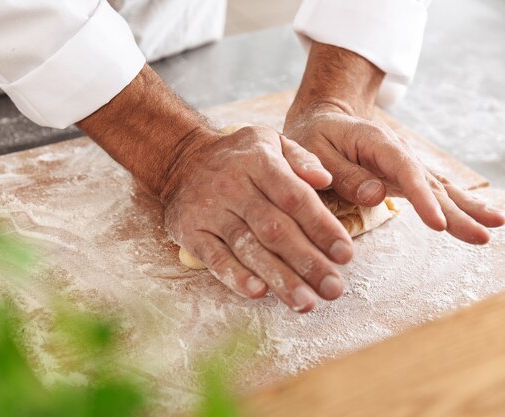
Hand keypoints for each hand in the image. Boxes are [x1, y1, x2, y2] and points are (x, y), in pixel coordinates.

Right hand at [160, 125, 353, 311]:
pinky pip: (214, 257)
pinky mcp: (189, 231)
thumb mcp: (270, 141)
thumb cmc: (237, 157)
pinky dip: (235, 276)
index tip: (345, 254)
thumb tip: (326, 179)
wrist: (180, 160)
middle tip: (333, 289)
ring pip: (247, 247)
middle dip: (306, 262)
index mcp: (258, 161)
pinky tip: (259, 292)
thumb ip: (302, 157)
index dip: (321, 227)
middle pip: (274, 228)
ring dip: (278, 278)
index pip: (295, 197)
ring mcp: (209, 210)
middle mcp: (232, 186)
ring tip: (305, 303)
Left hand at [284, 102, 504, 242]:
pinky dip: (457, 203)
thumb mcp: (313, 151)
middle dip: (457, 210)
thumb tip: (377, 194)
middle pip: (430, 183)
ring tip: (495, 225)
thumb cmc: (312, 136)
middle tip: (481, 235)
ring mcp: (404, 163)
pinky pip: (434, 189)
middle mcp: (397, 151)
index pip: (405, 172)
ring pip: (439, 187)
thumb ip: (343, 173)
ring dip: (466, 208)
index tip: (438, 223)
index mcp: (376, 142)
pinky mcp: (404, 174)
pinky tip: (479, 216)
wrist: (322, 118)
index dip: (423, 198)